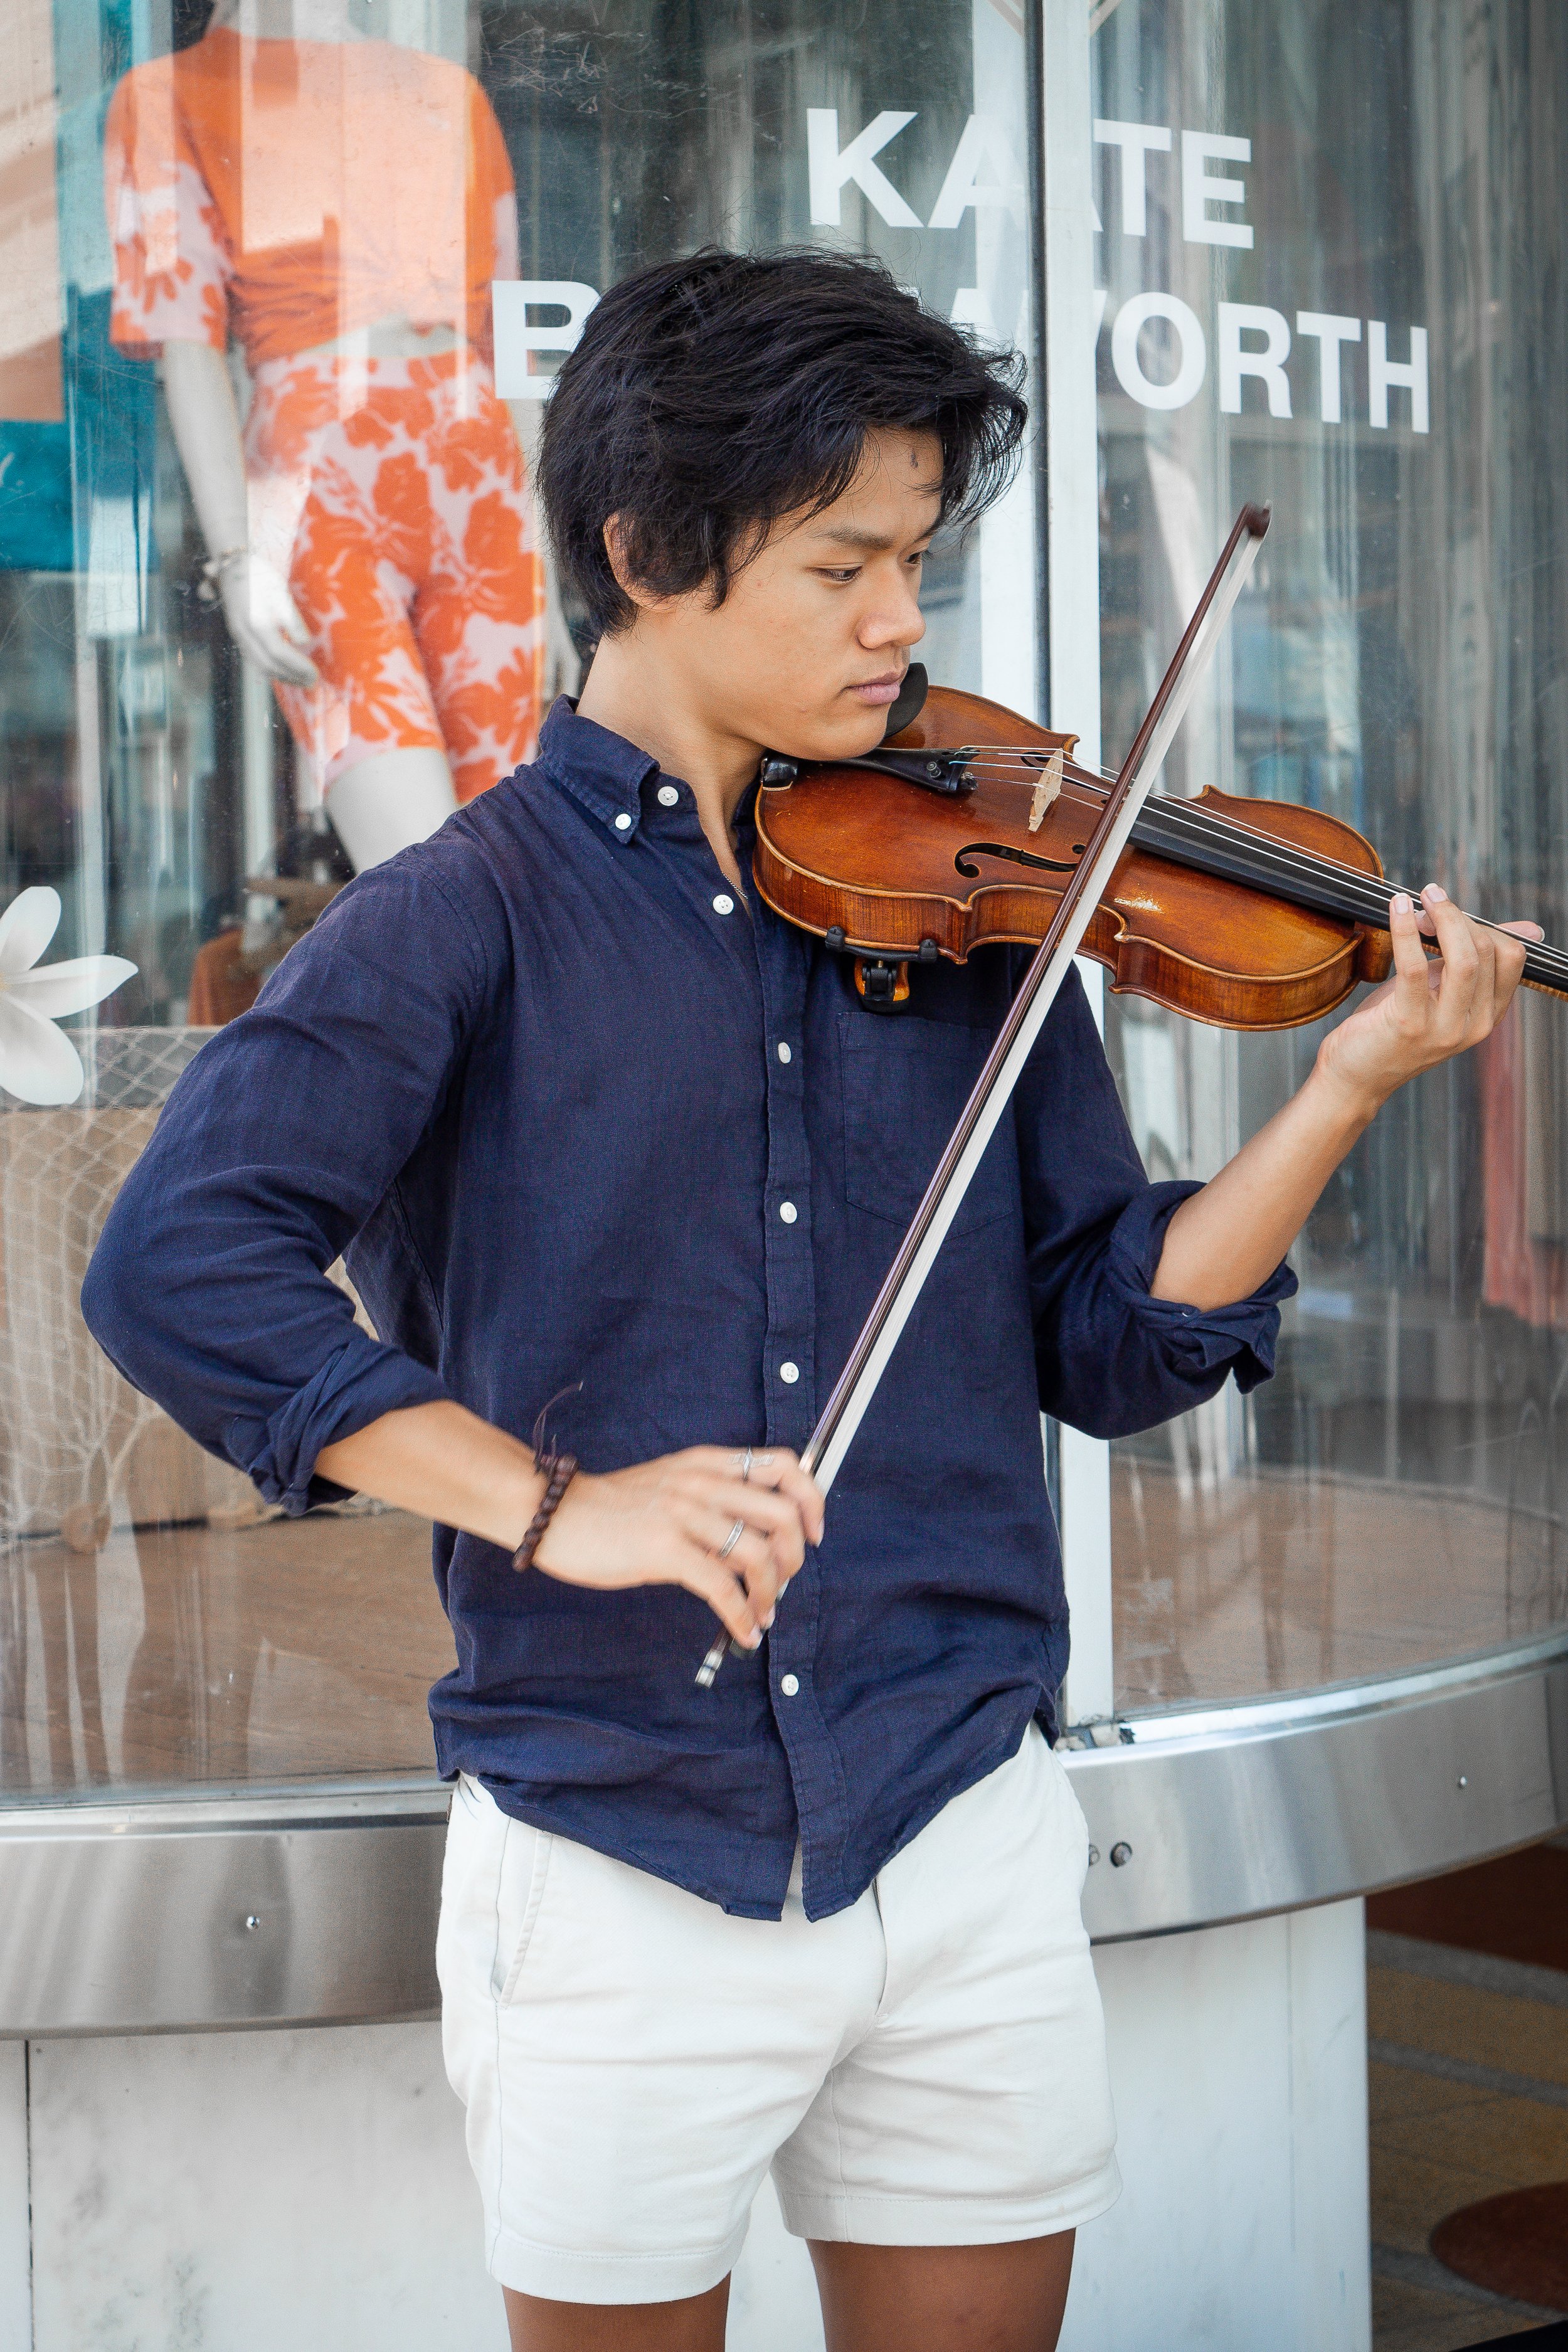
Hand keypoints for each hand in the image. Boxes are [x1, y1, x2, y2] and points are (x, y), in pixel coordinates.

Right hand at [218, 551, 319, 687]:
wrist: (232, 564)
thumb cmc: (260, 575)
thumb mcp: (280, 593)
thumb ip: (291, 619)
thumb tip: (303, 642)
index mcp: (256, 621)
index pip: (279, 653)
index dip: (297, 666)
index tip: (315, 673)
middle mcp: (243, 632)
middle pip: (268, 664)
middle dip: (291, 677)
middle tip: (311, 683)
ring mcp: (238, 635)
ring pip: (259, 665)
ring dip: (281, 676)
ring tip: (300, 681)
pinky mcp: (237, 634)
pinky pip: (253, 659)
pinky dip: (269, 669)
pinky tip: (282, 670)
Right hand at [533, 1446, 825, 1650]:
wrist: (555, 1512)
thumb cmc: (614, 1508)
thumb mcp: (672, 1484)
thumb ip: (713, 1498)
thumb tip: (759, 1538)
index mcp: (709, 1463)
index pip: (784, 1465)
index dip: (811, 1499)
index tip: (813, 1532)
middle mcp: (704, 1482)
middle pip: (784, 1513)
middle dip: (796, 1555)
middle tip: (784, 1580)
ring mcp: (684, 1514)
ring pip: (758, 1554)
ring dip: (771, 1593)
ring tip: (763, 1613)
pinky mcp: (665, 1549)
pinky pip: (722, 1587)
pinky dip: (743, 1615)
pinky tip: (744, 1630)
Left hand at [1314, 885, 1538, 1117]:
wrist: (1356, 1075)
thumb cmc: (1395, 1028)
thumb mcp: (1442, 991)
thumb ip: (1475, 960)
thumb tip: (1531, 929)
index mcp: (1488, 1015)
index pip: (1512, 957)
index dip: (1483, 924)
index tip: (1448, 911)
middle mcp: (1474, 1025)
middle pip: (1487, 951)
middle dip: (1456, 917)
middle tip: (1427, 900)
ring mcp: (1445, 1029)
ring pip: (1464, 958)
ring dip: (1441, 917)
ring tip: (1416, 898)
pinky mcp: (1409, 1024)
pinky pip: (1414, 965)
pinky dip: (1405, 929)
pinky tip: (1396, 909)